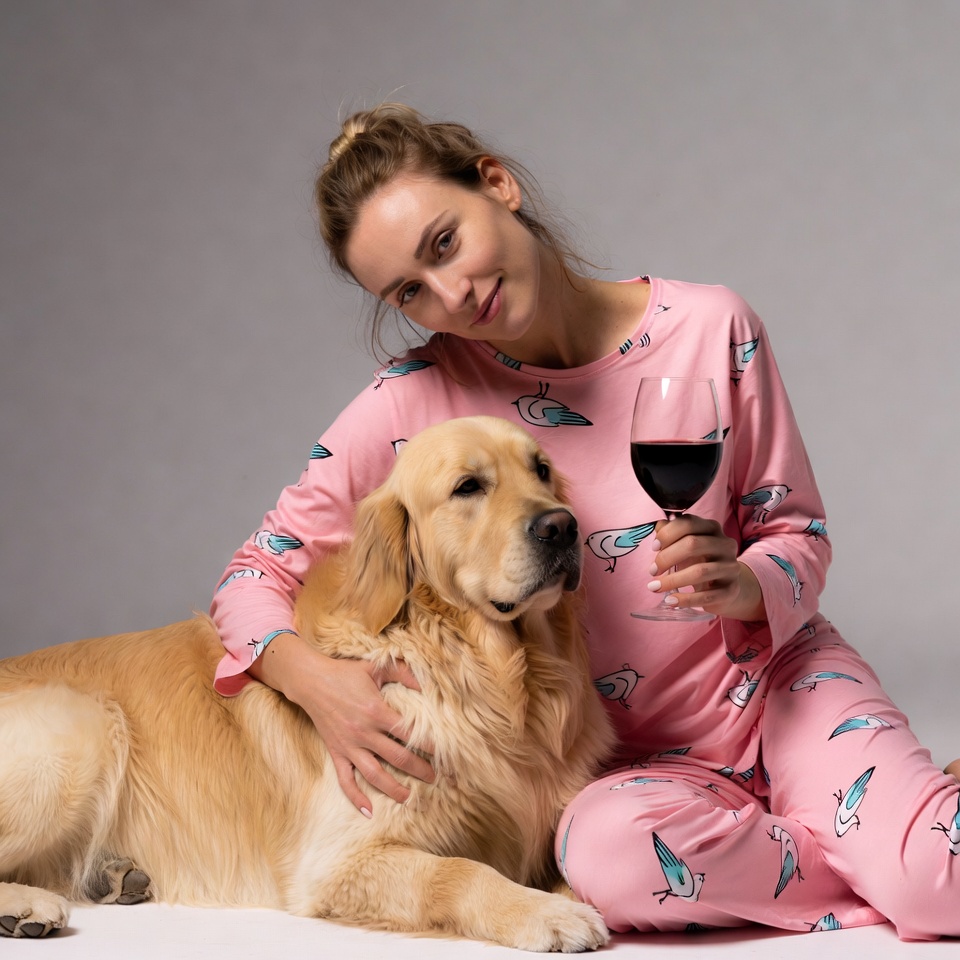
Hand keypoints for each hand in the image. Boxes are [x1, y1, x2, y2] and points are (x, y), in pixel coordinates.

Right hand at [249, 633, 434, 815]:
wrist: (311, 681)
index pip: (409, 733)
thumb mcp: (376, 667)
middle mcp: (364, 732)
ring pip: (375, 774)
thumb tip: (426, 685)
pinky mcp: (336, 753)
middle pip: (397, 758)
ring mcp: (349, 746)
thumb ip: (403, 672)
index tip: (445, 753)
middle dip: (419, 770)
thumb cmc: (345, 673)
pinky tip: (369, 812)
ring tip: (409, 798)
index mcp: (376, 711)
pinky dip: (356, 798)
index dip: (429, 745)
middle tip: (435, 778)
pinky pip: (346, 780)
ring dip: (393, 789)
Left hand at [647, 515, 765, 621]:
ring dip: (672, 580)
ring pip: (699, 571)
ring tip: (654, 587)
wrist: (725, 588)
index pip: (688, 523)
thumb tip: (658, 526)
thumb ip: (672, 534)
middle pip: (693, 544)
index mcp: (712, 528)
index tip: (654, 547)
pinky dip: (685, 599)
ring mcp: (730, 568)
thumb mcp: (685, 545)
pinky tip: (670, 601)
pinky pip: (706, 596)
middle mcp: (725, 545)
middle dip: (667, 557)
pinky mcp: (731, 590)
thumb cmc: (700, 562)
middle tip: (652, 570)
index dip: (667, 534)